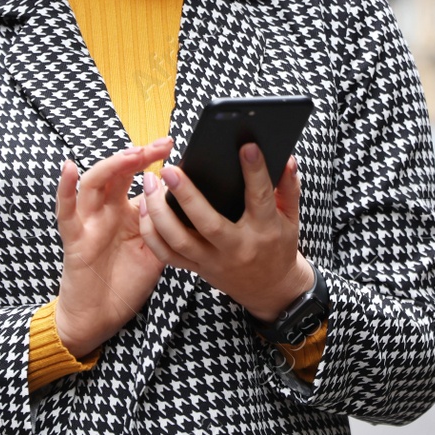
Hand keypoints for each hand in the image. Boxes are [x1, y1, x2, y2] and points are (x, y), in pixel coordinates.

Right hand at [54, 137, 171, 357]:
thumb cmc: (127, 283)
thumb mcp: (156, 252)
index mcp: (127, 212)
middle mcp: (107, 211)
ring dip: (112, 166)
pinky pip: (66, 211)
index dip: (152, 158)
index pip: (137, 176)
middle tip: (161, 145)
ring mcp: (89, 222)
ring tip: (131, 155)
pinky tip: (70, 168)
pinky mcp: (75, 238)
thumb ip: (165, 228)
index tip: (171, 145)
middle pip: (118, 172)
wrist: (101, 317)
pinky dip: (65, 188)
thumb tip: (183, 201)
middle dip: (138, 155)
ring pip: (94, 183)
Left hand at [137, 142, 314, 321]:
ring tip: (149, 184)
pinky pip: (167, 255)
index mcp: (265, 230)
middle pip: (209, 223)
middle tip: (170, 169)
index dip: (255, 171)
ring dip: (159, 213)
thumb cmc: (279, 244)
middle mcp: (237, 247)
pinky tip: (143, 208)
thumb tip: (287, 159)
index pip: (260, 197)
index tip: (246, 146)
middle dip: (187, 195)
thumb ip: (288, 187)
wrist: (270, 288)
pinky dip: (151, 233)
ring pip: (180, 241)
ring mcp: (214, 261)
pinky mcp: (197, 269)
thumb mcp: (291, 217)